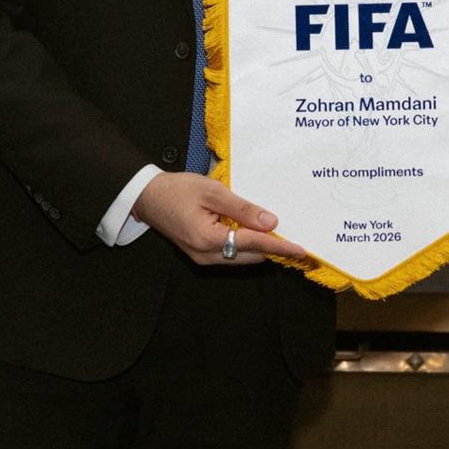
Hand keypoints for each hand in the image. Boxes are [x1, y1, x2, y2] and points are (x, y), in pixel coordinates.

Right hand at [132, 172, 307, 265]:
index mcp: (208, 239)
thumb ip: (242, 209)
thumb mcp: (213, 192)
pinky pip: (231, 254)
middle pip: (251, 256)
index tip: (301, 250)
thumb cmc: (178, 190)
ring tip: (276, 231)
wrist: (147, 197)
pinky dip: (245, 245)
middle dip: (272, 248)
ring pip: (242, 258)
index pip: (254, 244)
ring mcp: (202, 258)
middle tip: (293, 235)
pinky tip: (253, 230)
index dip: (280, 246)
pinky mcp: (201, 255)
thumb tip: (270, 222)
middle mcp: (207, 255)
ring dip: (259, 247)